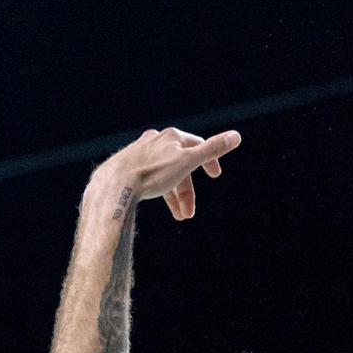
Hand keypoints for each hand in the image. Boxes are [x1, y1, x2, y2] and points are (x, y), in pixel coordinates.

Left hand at [90, 127, 241, 219]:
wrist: (115, 183)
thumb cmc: (153, 173)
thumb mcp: (187, 162)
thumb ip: (212, 150)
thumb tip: (236, 136)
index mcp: (172, 137)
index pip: (197, 145)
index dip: (209, 161)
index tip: (215, 176)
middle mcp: (156, 140)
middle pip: (181, 166)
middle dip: (188, 191)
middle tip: (190, 213)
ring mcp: (141, 152)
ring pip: (166, 173)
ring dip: (175, 196)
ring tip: (179, 216)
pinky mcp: (129, 165)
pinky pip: (151, 177)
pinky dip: (160, 190)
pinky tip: (160, 200)